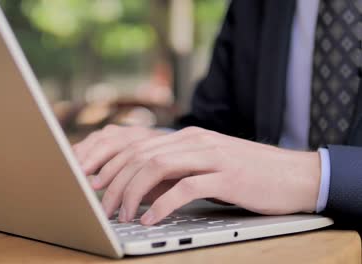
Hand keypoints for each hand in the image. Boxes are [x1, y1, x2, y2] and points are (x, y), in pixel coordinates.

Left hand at [79, 126, 320, 225]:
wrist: (294, 174)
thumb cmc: (247, 174)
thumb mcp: (205, 167)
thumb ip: (173, 172)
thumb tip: (138, 189)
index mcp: (187, 137)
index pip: (137, 146)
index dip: (111, 165)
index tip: (94, 186)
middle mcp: (195, 141)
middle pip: (141, 156)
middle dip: (115, 182)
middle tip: (102, 207)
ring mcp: (211, 156)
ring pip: (157, 168)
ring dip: (133, 194)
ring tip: (122, 215)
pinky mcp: (226, 176)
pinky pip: (185, 187)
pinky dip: (162, 205)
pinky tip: (150, 219)